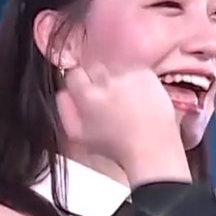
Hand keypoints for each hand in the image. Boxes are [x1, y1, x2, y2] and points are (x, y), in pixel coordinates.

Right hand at [57, 63, 189, 184]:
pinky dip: (134, 78)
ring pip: (114, 66)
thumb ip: (65, 109)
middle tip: (108, 98)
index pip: (74, 73)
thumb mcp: (78, 135)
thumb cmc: (115, 146)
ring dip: (116, 78)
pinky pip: (133, 68)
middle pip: (94, 67)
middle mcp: (106, 80)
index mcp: (87, 94)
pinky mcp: (146, 73)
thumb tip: (63, 91)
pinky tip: (138, 96)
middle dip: (98, 80)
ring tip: (125, 98)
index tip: (88, 92)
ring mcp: (128, 74)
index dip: (80, 84)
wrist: (151, 148)